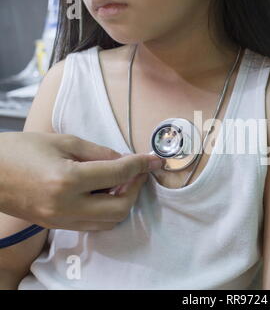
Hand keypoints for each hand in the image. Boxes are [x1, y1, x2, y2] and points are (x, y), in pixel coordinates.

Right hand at [0, 132, 162, 230]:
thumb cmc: (18, 150)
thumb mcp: (62, 141)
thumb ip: (98, 152)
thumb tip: (125, 160)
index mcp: (67, 180)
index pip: (118, 175)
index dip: (140, 164)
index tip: (154, 159)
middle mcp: (66, 206)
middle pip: (121, 207)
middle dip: (137, 188)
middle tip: (139, 171)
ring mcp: (61, 220)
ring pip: (110, 221)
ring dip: (124, 201)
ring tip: (123, 181)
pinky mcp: (57, 225)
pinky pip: (94, 224)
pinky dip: (108, 210)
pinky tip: (106, 193)